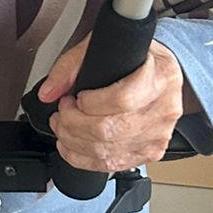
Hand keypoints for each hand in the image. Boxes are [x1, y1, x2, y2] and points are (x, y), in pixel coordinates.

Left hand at [36, 38, 184, 174]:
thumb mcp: (103, 47)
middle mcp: (163, 109)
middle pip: (109, 130)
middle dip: (73, 124)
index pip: (121, 100)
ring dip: (74, 142)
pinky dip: (83, 159)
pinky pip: (112, 165)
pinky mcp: (150, 152)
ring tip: (64, 126)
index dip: (89, 103)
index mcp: (160, 77)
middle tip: (62, 112)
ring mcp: (159, 135)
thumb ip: (71, 66)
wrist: (161, 73)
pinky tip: (71, 146)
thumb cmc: (136, 58)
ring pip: (107, 152)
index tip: (75, 97)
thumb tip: (49, 93)